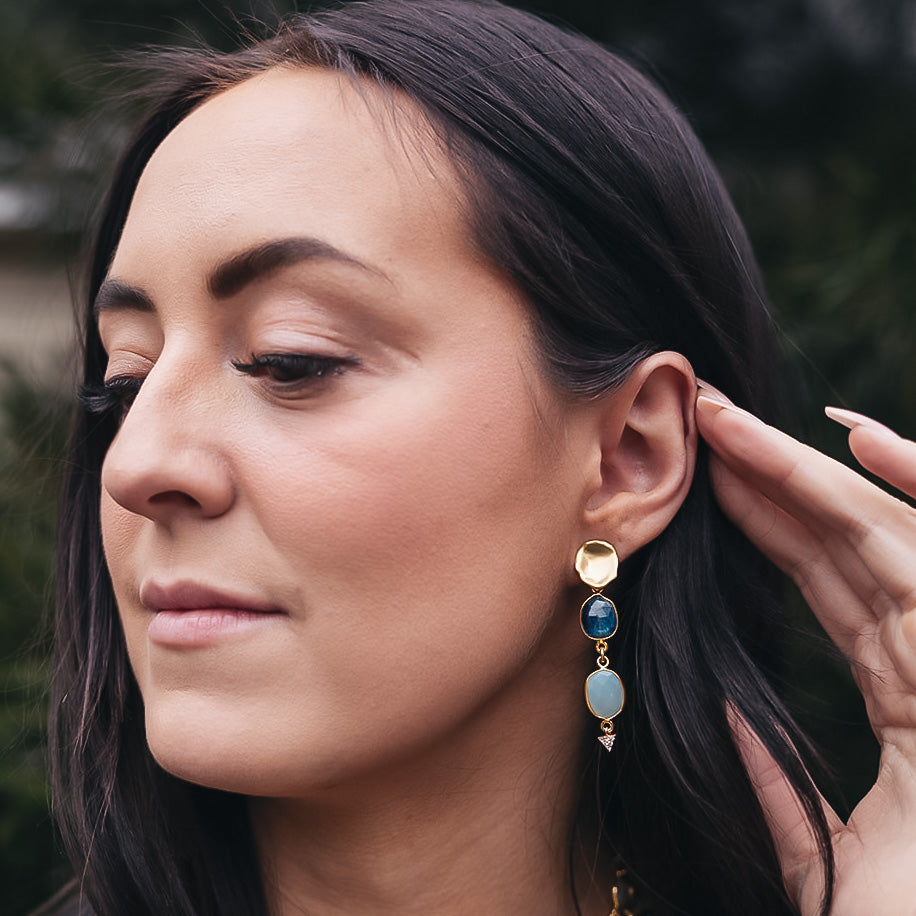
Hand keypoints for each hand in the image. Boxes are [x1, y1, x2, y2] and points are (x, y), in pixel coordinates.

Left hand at [695, 390, 915, 914]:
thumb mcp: (824, 853)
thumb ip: (775, 780)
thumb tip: (719, 716)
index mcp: (909, 697)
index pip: (830, 585)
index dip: (772, 525)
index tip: (713, 480)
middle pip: (847, 544)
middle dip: (774, 475)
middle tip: (706, 419)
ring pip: (879, 535)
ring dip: (806, 470)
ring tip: (731, 422)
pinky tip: (859, 437)